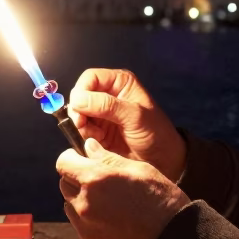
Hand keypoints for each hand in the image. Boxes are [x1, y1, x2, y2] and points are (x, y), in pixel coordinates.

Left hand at [57, 138, 189, 238]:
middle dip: (77, 180)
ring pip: (71, 208)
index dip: (71, 159)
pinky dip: (91, 224)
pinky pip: (82, 229)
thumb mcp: (139, 169)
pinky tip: (113, 224)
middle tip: (100, 182)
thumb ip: (108, 157)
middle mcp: (84, 203)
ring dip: (82, 202)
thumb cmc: (161, 201)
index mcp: (95, 179)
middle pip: (65, 185)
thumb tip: (88, 147)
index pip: (63, 163)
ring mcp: (85, 228)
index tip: (80, 160)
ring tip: (109, 206)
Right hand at [68, 68, 186, 181]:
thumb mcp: (134, 116)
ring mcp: (101, 113)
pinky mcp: (97, 130)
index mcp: (120, 83)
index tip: (79, 108)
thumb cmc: (155, 133)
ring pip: (77, 114)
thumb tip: (78, 99)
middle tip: (83, 125)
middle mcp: (108, 95)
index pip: (90, 78)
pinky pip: (81, 129)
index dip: (81, 91)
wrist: (161, 160)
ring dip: (82, 126)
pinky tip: (98, 142)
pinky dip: (85, 136)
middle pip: (80, 96)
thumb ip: (107, 105)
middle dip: (79, 111)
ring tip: (97, 136)